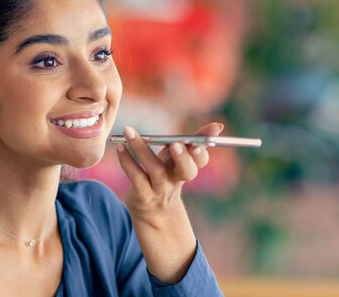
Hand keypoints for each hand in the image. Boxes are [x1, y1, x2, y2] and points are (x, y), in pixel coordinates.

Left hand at [114, 122, 223, 282]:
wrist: (153, 211)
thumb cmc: (168, 175)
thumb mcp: (181, 158)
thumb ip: (196, 140)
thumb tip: (218, 126)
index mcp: (188, 168)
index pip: (200, 161)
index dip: (202, 152)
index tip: (198, 143)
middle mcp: (177, 180)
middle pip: (186, 171)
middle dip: (183, 158)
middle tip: (177, 144)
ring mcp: (160, 188)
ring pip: (154, 169)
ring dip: (141, 149)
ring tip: (129, 131)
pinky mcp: (143, 194)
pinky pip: (135, 177)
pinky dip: (127, 161)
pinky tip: (120, 147)